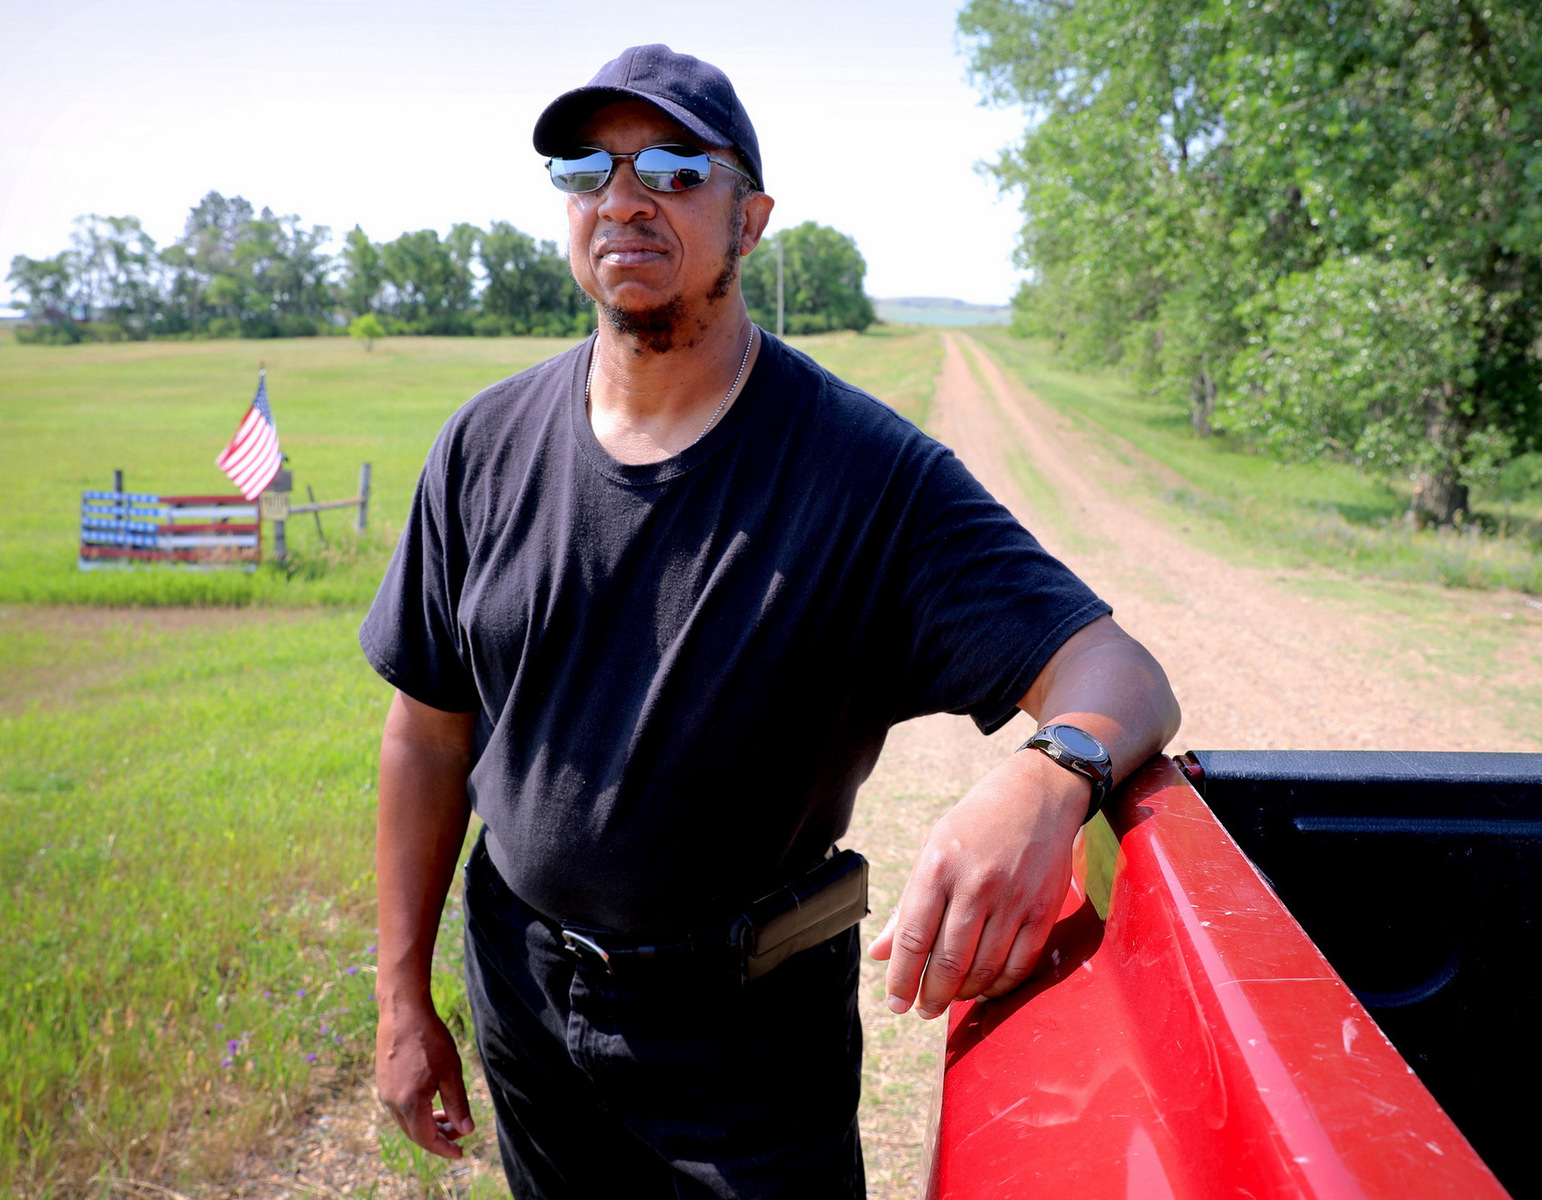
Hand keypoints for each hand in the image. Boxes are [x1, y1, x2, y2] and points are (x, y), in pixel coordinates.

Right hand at [376, 998, 474, 1157]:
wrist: (403, 1012)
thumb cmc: (429, 1039)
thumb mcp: (451, 1072)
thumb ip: (457, 1104)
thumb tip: (466, 1130)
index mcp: (409, 1103)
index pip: (427, 1139)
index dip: (445, 1148)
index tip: (461, 1152)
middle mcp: (392, 1103)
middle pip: (416, 1133)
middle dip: (439, 1138)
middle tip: (460, 1134)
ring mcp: (385, 1092)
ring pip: (407, 1121)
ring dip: (428, 1125)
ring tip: (449, 1118)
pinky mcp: (384, 1082)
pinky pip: (401, 1108)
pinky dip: (418, 1112)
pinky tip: (433, 1102)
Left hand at [868, 748, 1086, 1018]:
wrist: (1038, 795)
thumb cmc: (975, 824)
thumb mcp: (933, 851)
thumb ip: (907, 905)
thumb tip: (880, 953)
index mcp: (938, 867)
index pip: (913, 937)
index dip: (901, 978)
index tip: (895, 1003)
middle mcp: (975, 884)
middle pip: (948, 961)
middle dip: (932, 996)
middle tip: (924, 1010)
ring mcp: (1012, 898)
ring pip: (984, 968)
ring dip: (963, 994)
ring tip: (951, 999)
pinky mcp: (1043, 909)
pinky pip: (1019, 964)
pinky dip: (999, 986)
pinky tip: (985, 988)